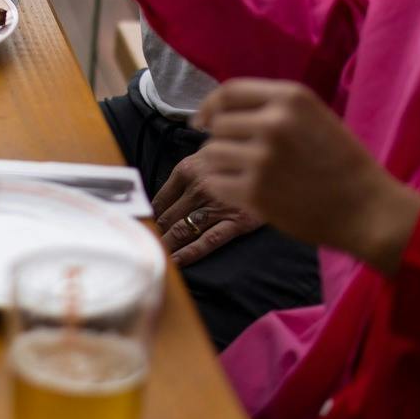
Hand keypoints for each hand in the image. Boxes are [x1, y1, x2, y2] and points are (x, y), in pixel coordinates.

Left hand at [151, 143, 264, 265]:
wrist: (275, 161)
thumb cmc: (236, 159)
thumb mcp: (205, 156)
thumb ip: (184, 175)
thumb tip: (159, 203)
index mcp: (187, 170)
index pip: (158, 200)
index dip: (148, 218)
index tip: (143, 230)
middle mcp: (199, 187)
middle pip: (167, 218)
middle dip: (154, 235)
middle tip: (144, 249)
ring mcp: (217, 205)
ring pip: (182, 230)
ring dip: (166, 246)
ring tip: (154, 258)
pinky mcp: (237, 221)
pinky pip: (207, 241)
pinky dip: (189, 253)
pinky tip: (176, 262)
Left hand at [191, 79, 419, 272]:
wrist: (369, 210)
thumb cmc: (343, 164)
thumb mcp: (314, 118)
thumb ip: (271, 110)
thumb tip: (218, 112)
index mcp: (290, 98)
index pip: (229, 92)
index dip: (209, 106)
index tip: (201, 120)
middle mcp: (273, 123)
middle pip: (218, 125)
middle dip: (223, 141)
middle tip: (243, 158)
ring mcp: (262, 158)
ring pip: (210, 154)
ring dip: (220, 165)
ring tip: (244, 175)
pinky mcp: (254, 192)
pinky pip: (215, 183)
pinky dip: (222, 188)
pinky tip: (243, 192)